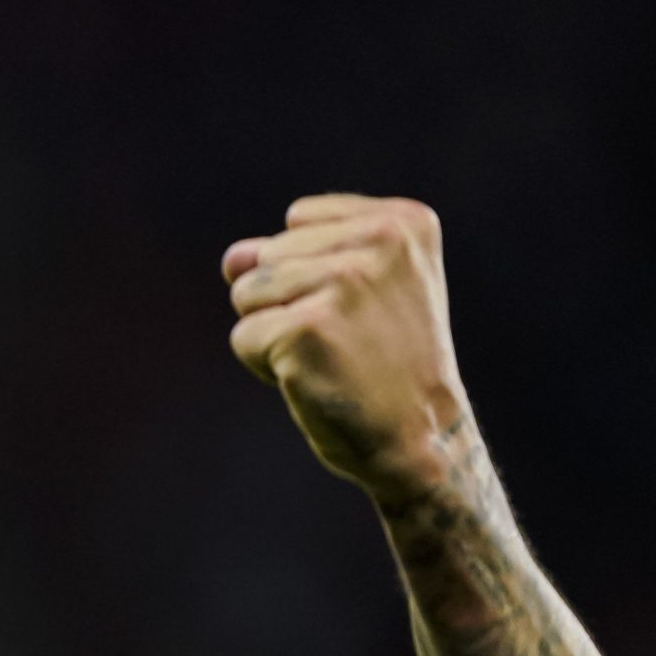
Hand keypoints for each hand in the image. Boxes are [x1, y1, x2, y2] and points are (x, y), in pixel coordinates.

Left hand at [222, 194, 470, 500]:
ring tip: (331, 356)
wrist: (422, 435)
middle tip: (347, 340)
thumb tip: (233, 257)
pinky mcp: (307, 328)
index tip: (361, 308)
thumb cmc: (385, 363)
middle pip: (267, 257)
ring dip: (273, 334)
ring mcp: (343, 282)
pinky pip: (244, 337)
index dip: (309, 269)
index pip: (298, 220)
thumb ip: (294, 256)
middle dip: (287, 303)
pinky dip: (265, 365)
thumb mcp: (358, 291)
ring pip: (247, 293)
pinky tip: (317, 378)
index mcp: (401, 222)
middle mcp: (380, 241)